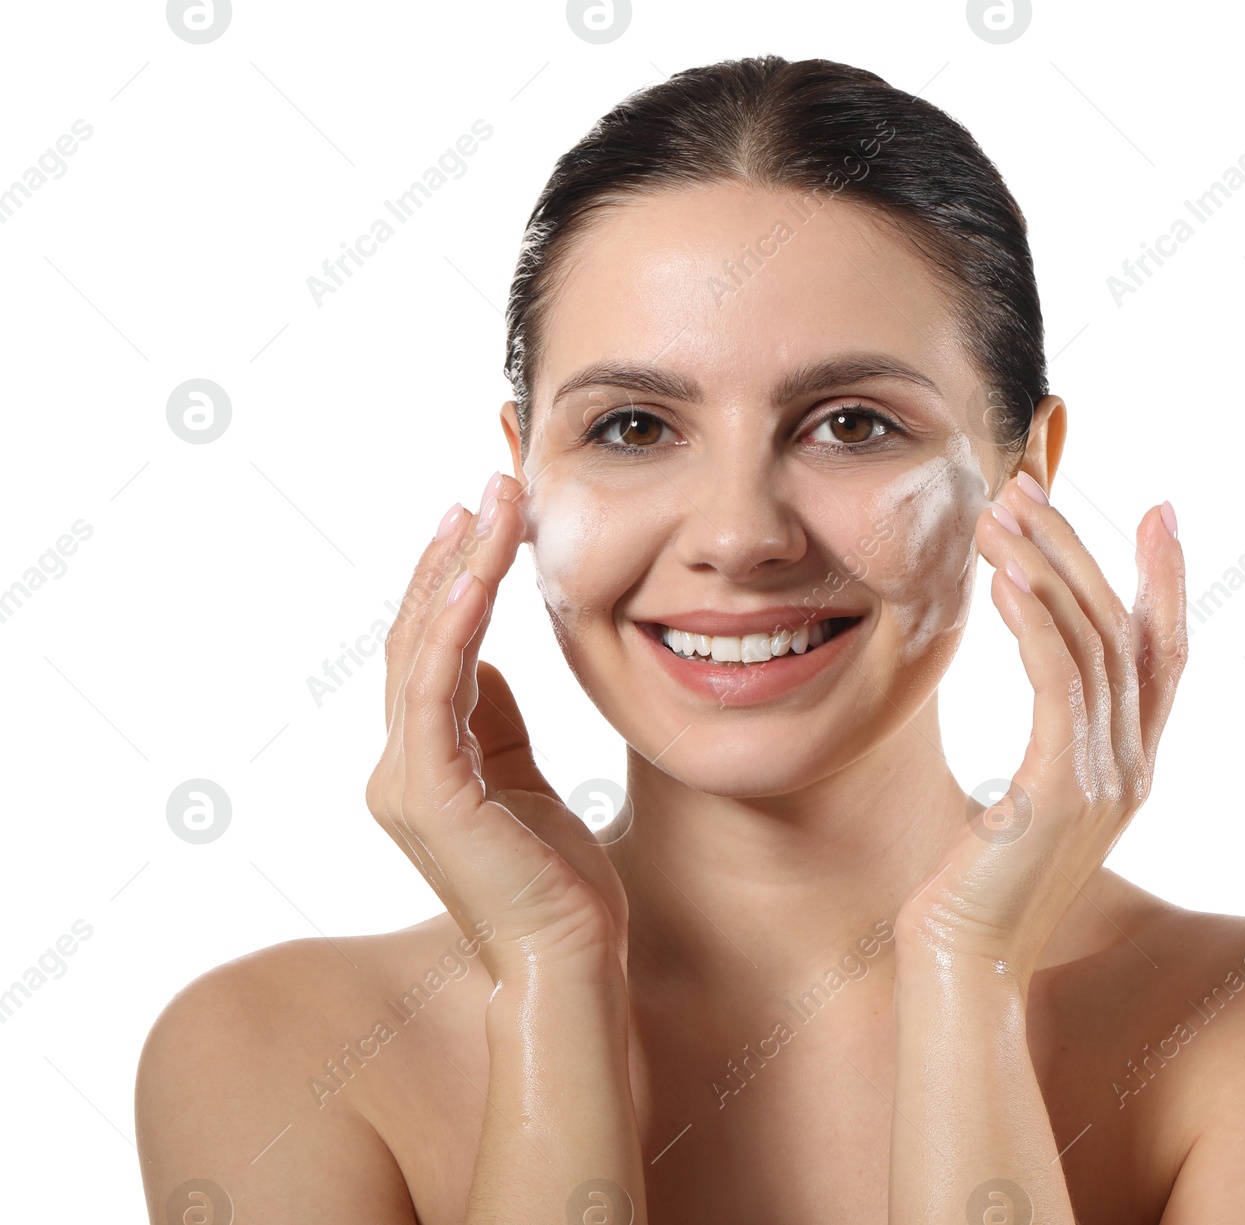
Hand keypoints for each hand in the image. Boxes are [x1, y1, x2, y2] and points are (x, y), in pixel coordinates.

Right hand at [365, 473, 629, 984]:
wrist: (571, 960)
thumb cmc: (556, 881)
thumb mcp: (525, 781)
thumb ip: (495, 724)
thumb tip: (485, 662)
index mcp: (423, 765)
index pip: (430, 652)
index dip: (451, 583)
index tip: (481, 521)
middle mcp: (400, 768)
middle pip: (418, 639)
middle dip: (451, 559)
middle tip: (486, 490)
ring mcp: (406, 781)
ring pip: (422, 652)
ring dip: (455, 573)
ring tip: (486, 510)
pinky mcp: (429, 795)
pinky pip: (435, 694)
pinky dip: (454, 630)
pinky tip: (477, 579)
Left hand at [895, 473, 1187, 979]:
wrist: (965, 964)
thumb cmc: (978, 885)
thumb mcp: (1025, 804)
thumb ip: (1051, 747)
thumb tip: (1044, 694)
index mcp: (1130, 765)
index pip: (1164, 653)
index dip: (1166, 579)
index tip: (1160, 510)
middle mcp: (1132, 766)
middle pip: (1122, 629)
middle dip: (1077, 548)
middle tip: (1029, 486)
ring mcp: (1104, 779)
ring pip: (1088, 643)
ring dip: (1043, 567)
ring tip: (1000, 513)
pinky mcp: (1058, 789)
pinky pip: (1056, 683)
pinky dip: (1034, 622)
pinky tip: (1003, 582)